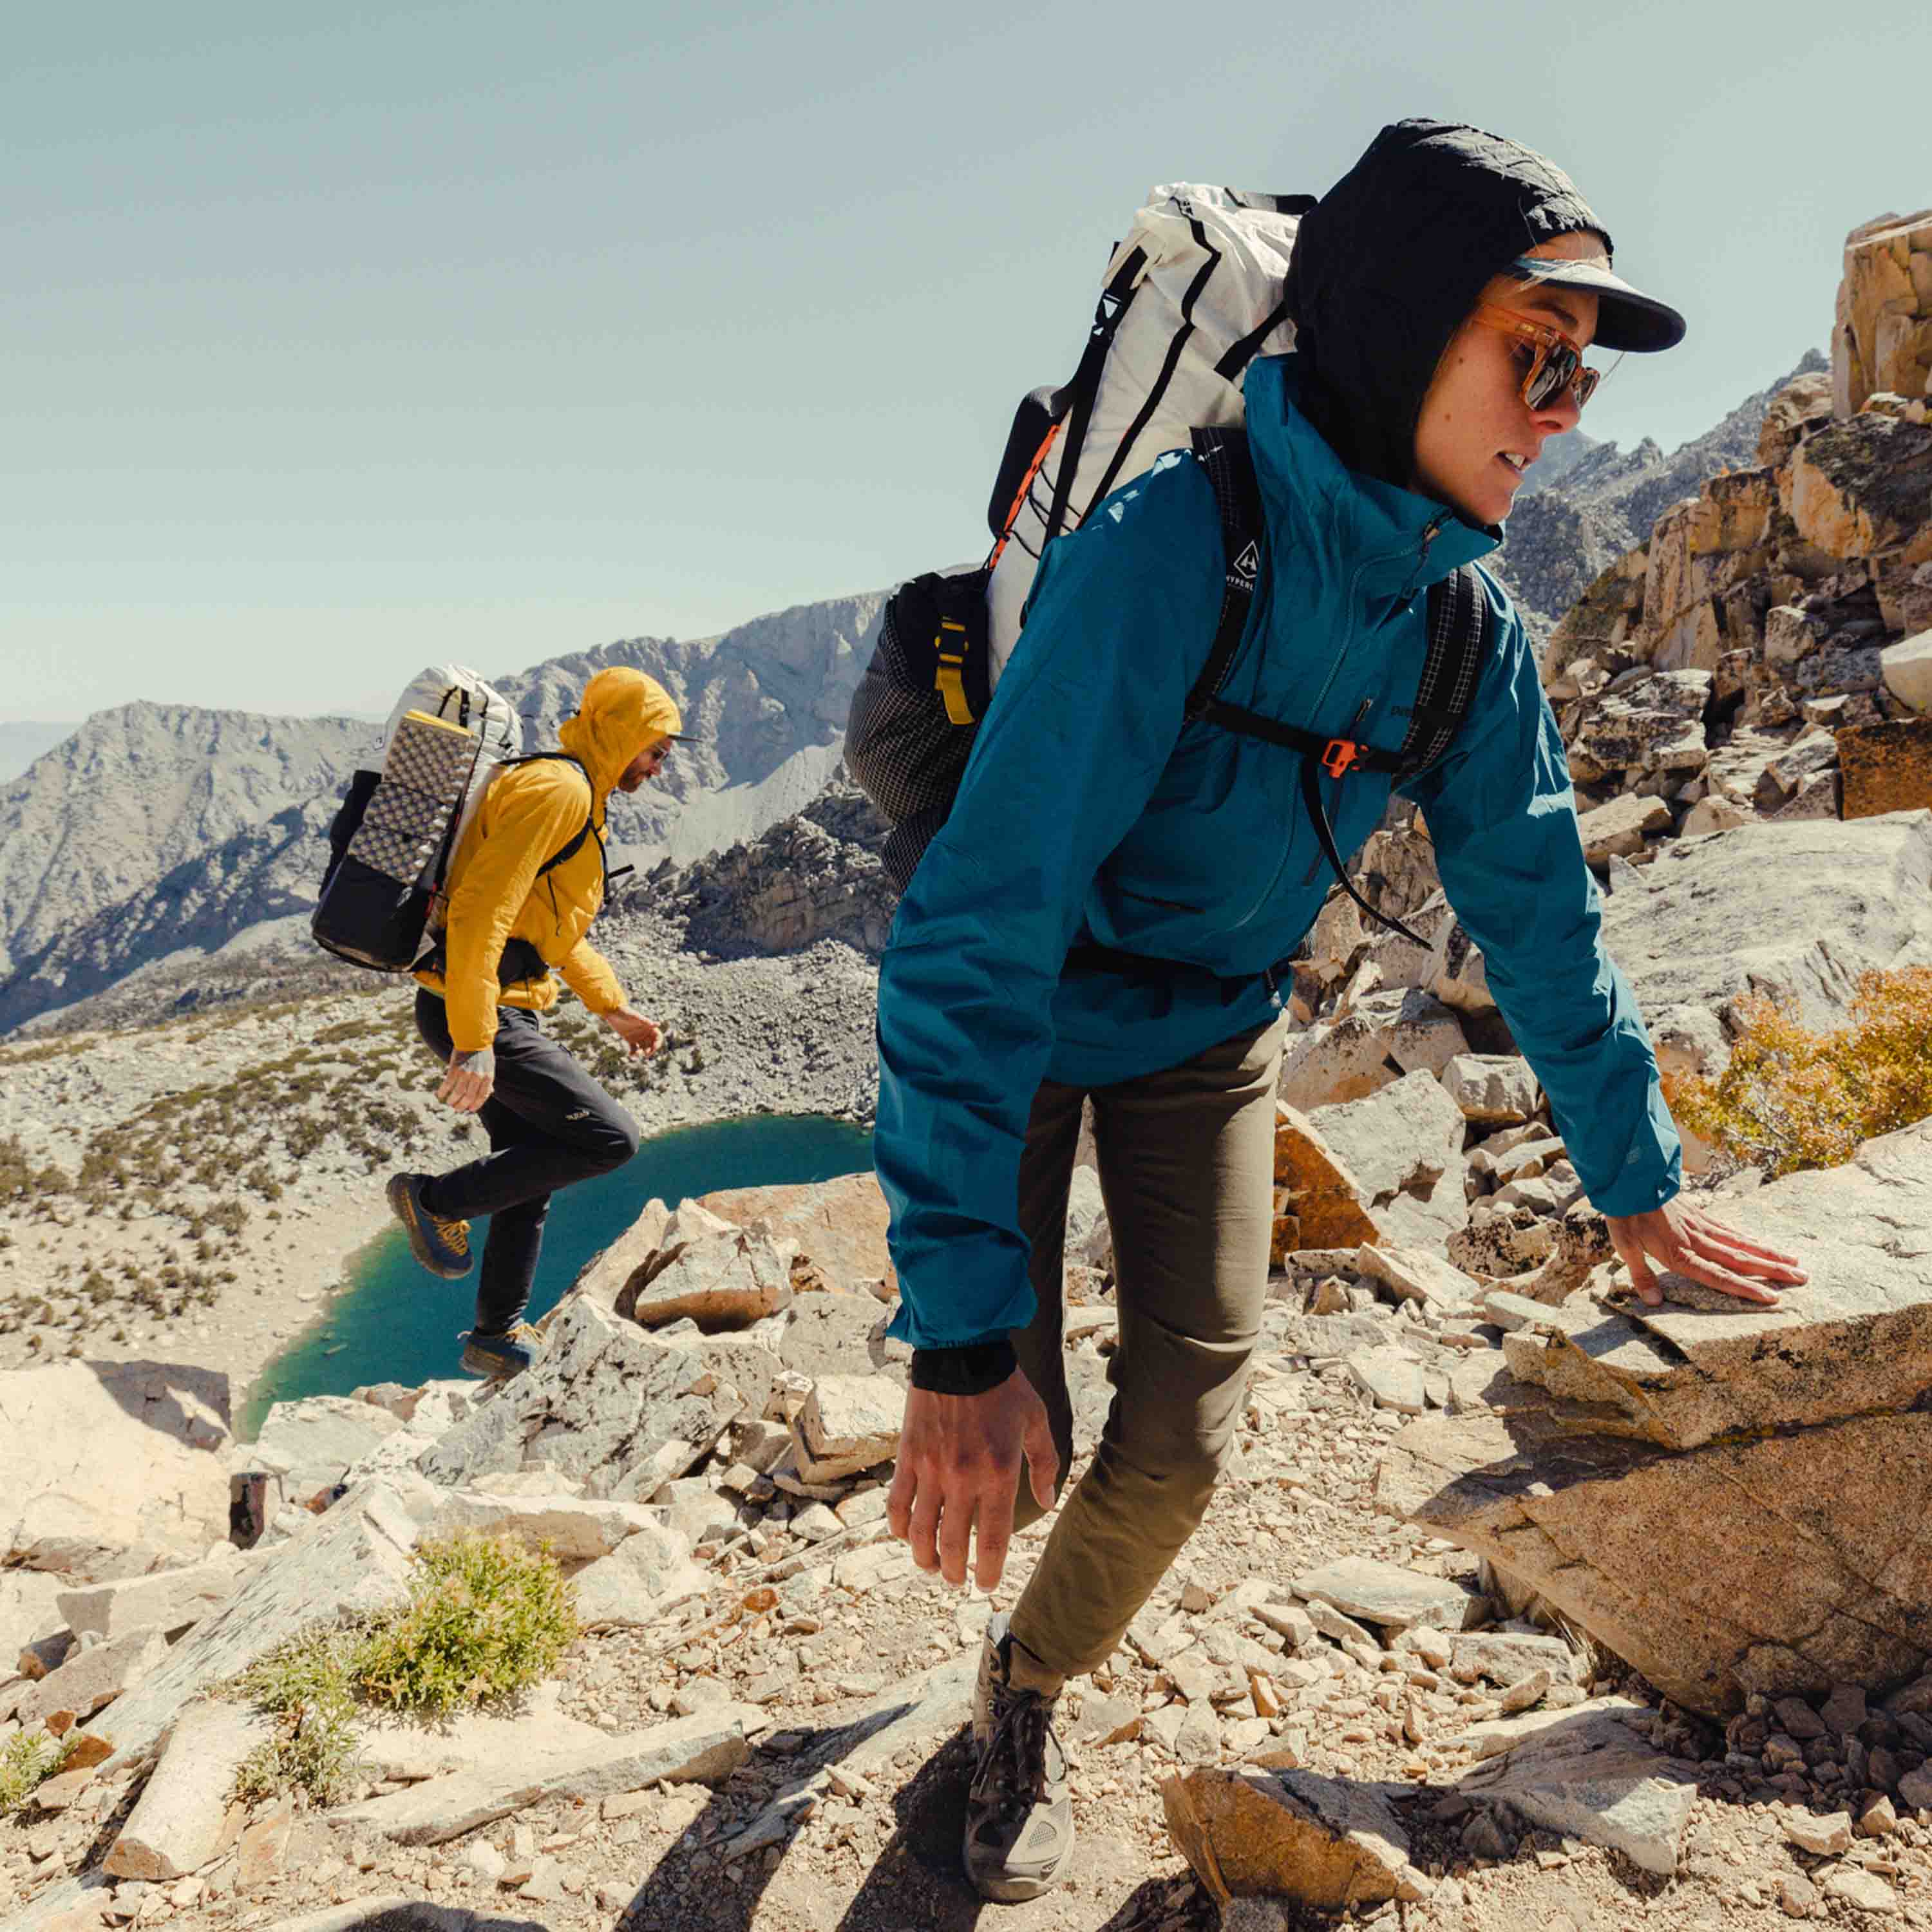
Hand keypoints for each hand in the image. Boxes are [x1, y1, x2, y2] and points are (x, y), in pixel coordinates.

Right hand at [438, 1047, 494, 1112]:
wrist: (474, 1038)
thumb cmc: (482, 1054)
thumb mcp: (489, 1067)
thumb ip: (488, 1080)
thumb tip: (489, 1092)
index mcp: (488, 1077)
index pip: (482, 1096)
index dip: (476, 1105)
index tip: (470, 1109)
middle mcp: (477, 1077)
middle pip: (468, 1098)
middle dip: (462, 1105)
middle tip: (457, 1108)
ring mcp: (466, 1073)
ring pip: (457, 1093)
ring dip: (452, 1100)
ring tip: (449, 1102)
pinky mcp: (455, 1069)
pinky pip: (447, 1084)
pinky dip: (443, 1091)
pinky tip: (440, 1094)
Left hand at [602, 1007, 661, 1055]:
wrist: (613, 1012)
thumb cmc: (625, 1012)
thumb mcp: (635, 1017)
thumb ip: (646, 1021)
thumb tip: (658, 1024)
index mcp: (648, 1026)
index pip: (658, 1036)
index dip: (658, 1043)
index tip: (654, 1048)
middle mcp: (644, 1032)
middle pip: (651, 1044)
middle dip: (649, 1050)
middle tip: (645, 1054)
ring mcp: (637, 1036)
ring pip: (643, 1047)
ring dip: (641, 1052)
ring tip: (636, 1054)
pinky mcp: (630, 1039)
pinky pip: (634, 1048)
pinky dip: (633, 1053)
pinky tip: (630, 1054)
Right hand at [887, 1368, 1058, 1590]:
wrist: (960, 1352)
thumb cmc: (1004, 1387)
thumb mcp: (1036, 1421)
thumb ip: (1046, 1464)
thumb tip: (1047, 1502)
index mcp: (998, 1473)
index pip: (991, 1542)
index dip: (988, 1572)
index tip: (986, 1584)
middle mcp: (963, 1478)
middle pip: (953, 1545)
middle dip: (955, 1571)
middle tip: (958, 1579)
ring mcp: (931, 1469)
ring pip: (921, 1532)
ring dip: (925, 1558)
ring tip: (932, 1567)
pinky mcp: (908, 1457)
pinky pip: (898, 1502)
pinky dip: (898, 1526)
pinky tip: (904, 1535)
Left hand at [1605, 1199, 1806, 1308]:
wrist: (1628, 1175)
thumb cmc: (1624, 1212)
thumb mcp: (1624, 1246)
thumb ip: (1641, 1275)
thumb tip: (1654, 1303)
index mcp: (1680, 1253)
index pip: (1718, 1276)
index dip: (1745, 1289)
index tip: (1772, 1298)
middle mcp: (1697, 1240)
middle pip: (1740, 1260)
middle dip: (1772, 1272)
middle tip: (1803, 1279)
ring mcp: (1700, 1225)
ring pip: (1741, 1243)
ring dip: (1768, 1254)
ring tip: (1794, 1262)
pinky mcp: (1699, 1213)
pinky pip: (1729, 1229)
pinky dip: (1748, 1238)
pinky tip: (1760, 1244)